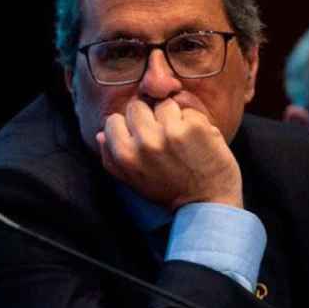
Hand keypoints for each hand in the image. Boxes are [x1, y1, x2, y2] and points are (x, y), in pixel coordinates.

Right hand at [97, 98, 242, 210]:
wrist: (207, 204)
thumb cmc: (169, 192)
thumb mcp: (133, 181)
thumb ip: (112, 158)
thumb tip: (100, 135)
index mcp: (125, 155)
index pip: (113, 120)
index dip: (127, 127)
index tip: (141, 138)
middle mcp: (144, 142)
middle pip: (137, 106)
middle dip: (149, 117)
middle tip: (163, 138)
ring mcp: (170, 132)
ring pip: (163, 103)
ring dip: (173, 117)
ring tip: (181, 139)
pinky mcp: (194, 127)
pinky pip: (188, 110)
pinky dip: (194, 121)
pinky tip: (197, 140)